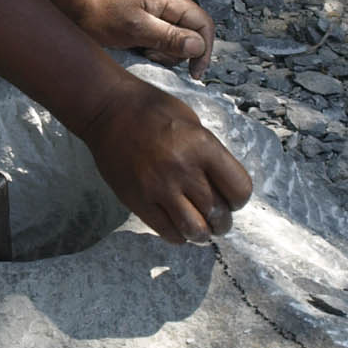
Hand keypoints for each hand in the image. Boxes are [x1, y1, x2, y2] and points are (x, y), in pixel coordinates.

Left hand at [48, 0, 215, 79]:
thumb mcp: (135, 28)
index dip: (205, 50)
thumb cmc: (99, 13)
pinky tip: (138, 49)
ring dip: (164, 52)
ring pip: (178, 41)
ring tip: (141, 50)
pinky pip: (163, 41)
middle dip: (178, 52)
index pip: (204, 24)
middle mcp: (169, 4)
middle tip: (152, 54)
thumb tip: (198, 47)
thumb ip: (169, 37)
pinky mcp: (149, 23)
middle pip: (193, 35)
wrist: (72, 4)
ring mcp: (159, 13)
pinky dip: (154, 50)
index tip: (195, 72)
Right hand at [79, 78, 251, 243]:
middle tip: (218, 220)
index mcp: (203, 146)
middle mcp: (183, 169)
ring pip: (194, 229)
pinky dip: (179, 236)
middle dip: (223, 222)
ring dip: (202, 234)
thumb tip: (222, 184)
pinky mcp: (138, 200)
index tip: (232, 199)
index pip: (239, 189)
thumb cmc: (153, 111)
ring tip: (201, 229)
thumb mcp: (193, 122)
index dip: (239, 199)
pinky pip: (167, 231)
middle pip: (218, 213)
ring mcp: (159, 187)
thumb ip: (209, 154)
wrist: (109, 111)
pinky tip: (179, 229)